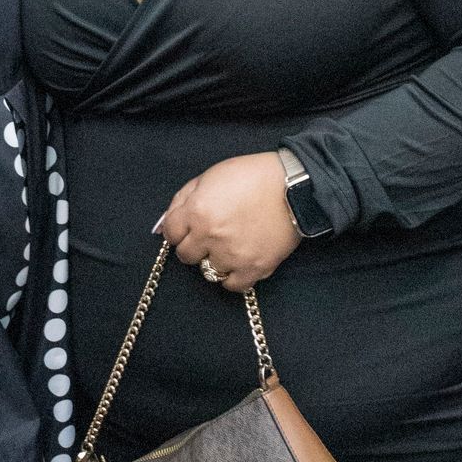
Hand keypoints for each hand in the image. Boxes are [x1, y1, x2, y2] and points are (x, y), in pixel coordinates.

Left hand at [157, 153, 299, 288]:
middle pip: (186, 256)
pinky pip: (232, 285)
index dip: (180, 230)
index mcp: (197, 210)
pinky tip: (239, 263)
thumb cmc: (252, 176)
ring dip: (215, 260)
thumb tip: (166, 225)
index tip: (190, 228)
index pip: (171, 234)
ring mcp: (231, 254)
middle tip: (210, 237)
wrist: (295, 186)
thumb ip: (183, 200)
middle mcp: (210, 236)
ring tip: (230, 246)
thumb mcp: (210, 176)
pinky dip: (233, 277)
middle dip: (194, 246)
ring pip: (208, 271)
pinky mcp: (254, 268)